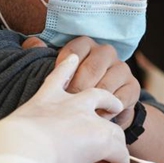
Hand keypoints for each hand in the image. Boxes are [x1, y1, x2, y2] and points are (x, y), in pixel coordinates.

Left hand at [0, 54, 129, 162]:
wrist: (18, 149)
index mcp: (102, 140)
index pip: (120, 152)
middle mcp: (90, 117)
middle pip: (112, 119)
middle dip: (116, 126)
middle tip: (113, 135)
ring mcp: (69, 103)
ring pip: (94, 93)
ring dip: (103, 96)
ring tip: (108, 100)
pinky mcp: (48, 95)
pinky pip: (59, 75)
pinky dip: (66, 65)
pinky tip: (72, 56)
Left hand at [25, 36, 140, 128]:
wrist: (102, 109)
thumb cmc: (74, 89)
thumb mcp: (58, 73)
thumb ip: (42, 54)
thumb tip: (30, 43)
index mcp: (86, 45)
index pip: (75, 50)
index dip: (65, 69)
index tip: (59, 87)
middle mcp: (106, 52)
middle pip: (92, 67)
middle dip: (78, 90)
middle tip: (68, 107)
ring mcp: (122, 69)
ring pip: (106, 86)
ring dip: (93, 105)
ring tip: (82, 117)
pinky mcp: (133, 88)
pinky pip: (120, 100)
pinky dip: (108, 113)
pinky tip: (98, 119)